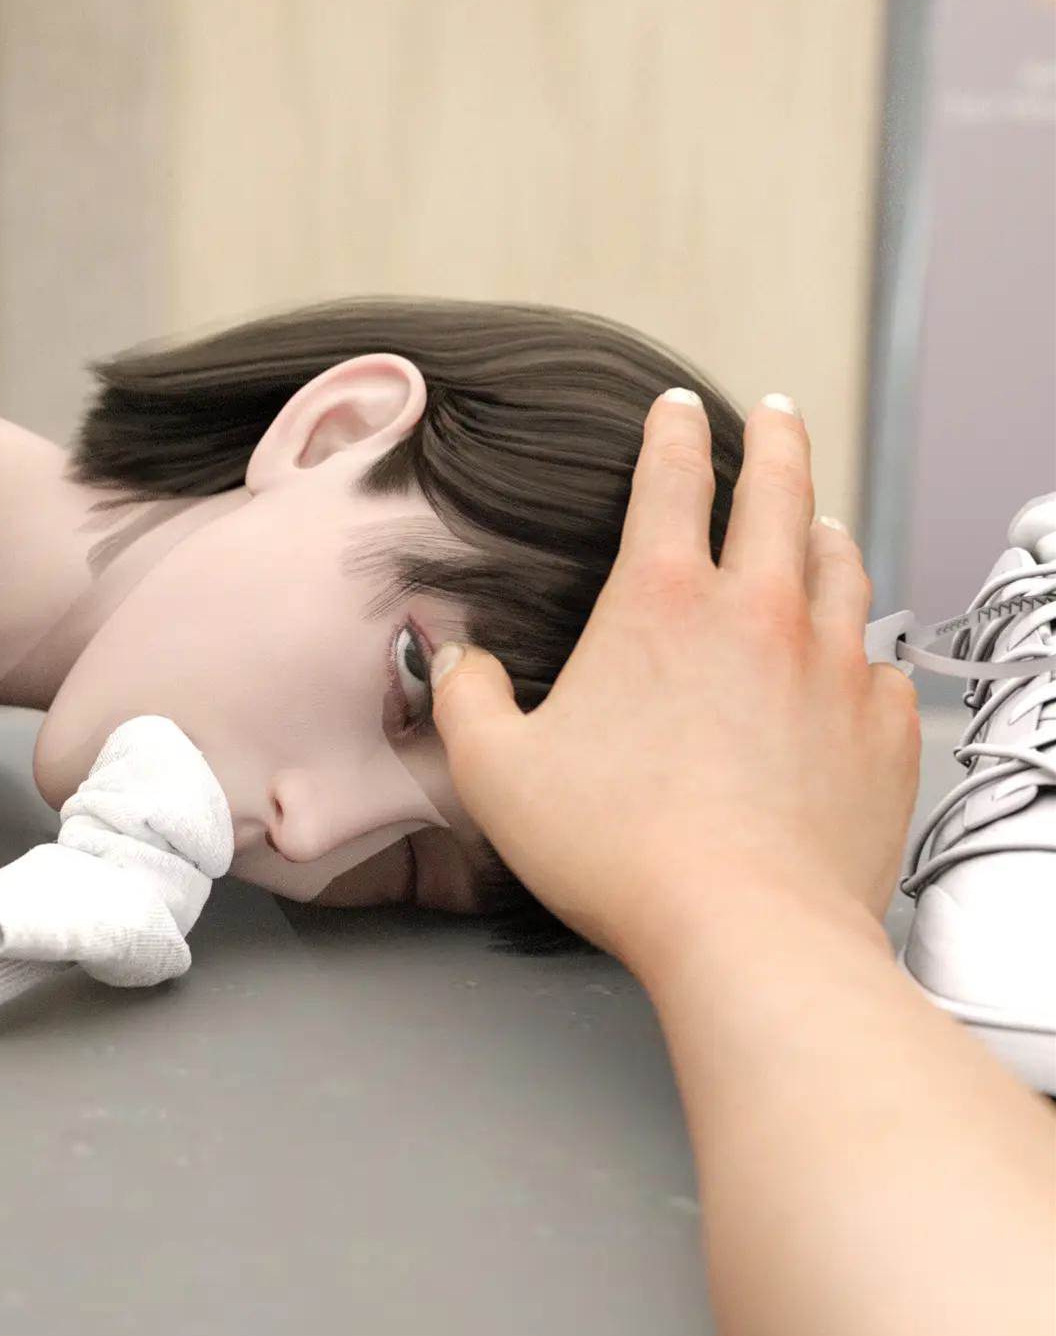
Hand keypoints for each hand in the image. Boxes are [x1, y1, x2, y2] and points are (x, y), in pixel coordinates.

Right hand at [430, 390, 920, 971]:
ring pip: (844, 565)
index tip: (676, 408)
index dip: (671, 432)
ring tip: (815, 521)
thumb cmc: (617, 848)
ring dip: (824, 529)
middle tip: (775, 413)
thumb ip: (466, 701)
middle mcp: (761, 612)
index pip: (671, 480)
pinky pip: (879, 663)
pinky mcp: (882, 726)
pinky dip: (861, 645)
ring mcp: (835, 664)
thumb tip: (452, 662)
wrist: (746, 927)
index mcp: (664, 602)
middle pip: (780, 490)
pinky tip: (848, 660)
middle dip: (775, 439)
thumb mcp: (498, 772)